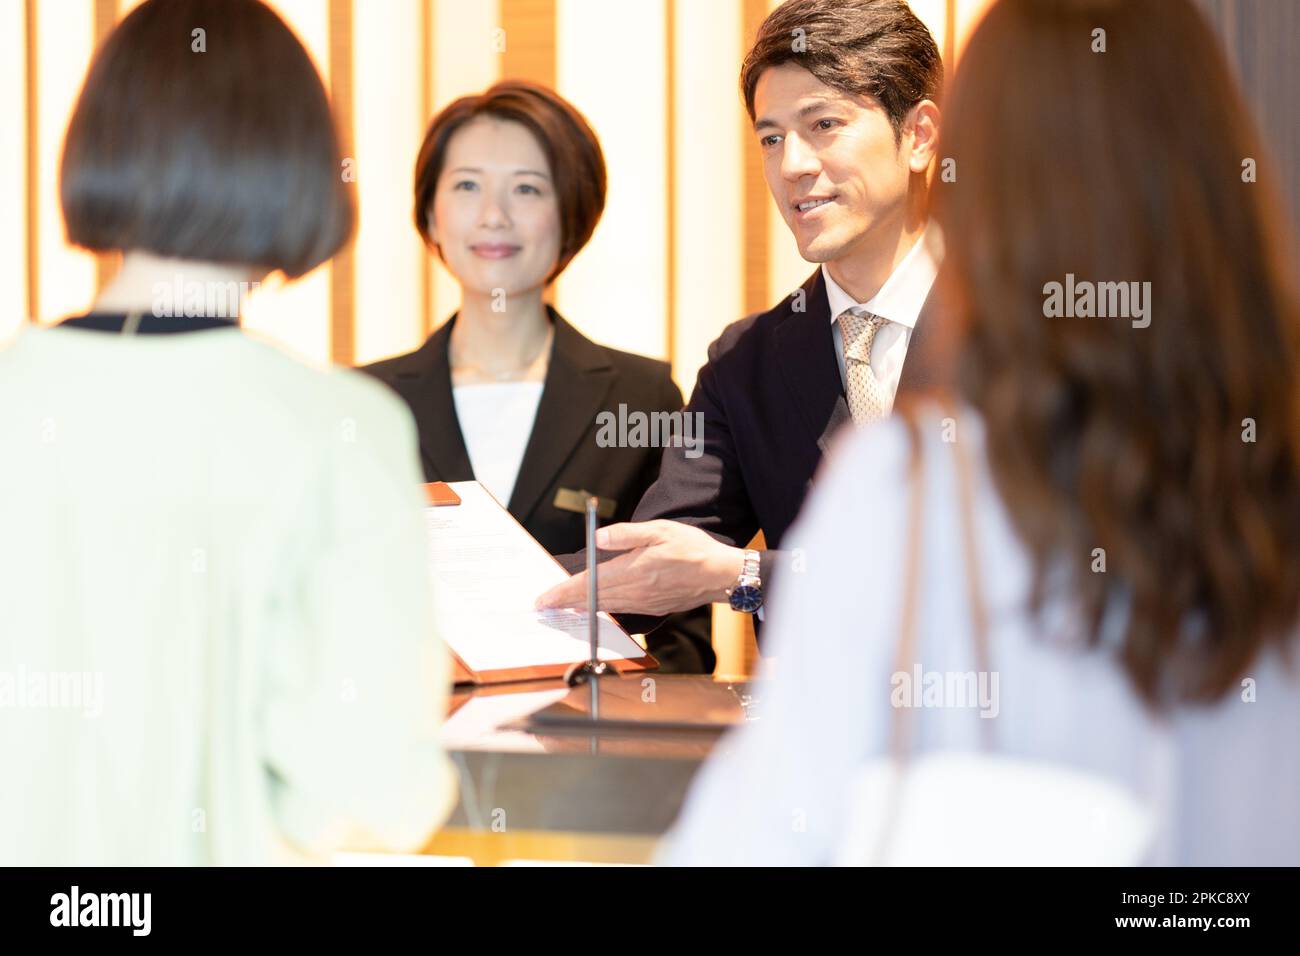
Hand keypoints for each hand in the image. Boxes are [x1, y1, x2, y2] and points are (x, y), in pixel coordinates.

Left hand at [535, 520, 744, 615]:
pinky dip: (601, 609)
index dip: (563, 592)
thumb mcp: (660, 530)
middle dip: (564, 602)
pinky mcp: (652, 608)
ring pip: (604, 606)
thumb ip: (627, 534)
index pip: (589, 584)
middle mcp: (635, 590)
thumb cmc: (693, 549)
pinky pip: (619, 609)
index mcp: (633, 570)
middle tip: (543, 606)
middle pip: (591, 599)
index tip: (544, 598)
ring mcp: (643, 602)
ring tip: (561, 607)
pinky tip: (593, 607)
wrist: (720, 575)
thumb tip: (598, 537)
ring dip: (580, 607)